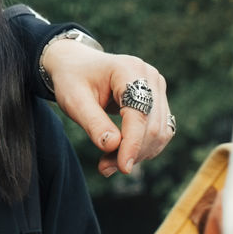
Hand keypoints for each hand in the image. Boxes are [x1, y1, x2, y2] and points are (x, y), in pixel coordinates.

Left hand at [40, 40, 172, 176]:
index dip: (133, 144)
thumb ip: (93, 123)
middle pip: (152, 126)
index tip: (123, 168)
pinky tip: (120, 155)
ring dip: (137, 154)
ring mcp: (157, 88)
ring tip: (108, 163)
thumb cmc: (72, 79)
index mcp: (129, 69)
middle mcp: (150, 77)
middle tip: (104, 168)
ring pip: (159, 133)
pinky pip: (159, 132)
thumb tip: (113, 146)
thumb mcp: (74, 100)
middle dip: (132, 152)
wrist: (75, 65)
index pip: (139, 114)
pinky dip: (142, 148)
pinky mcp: (157, 101)